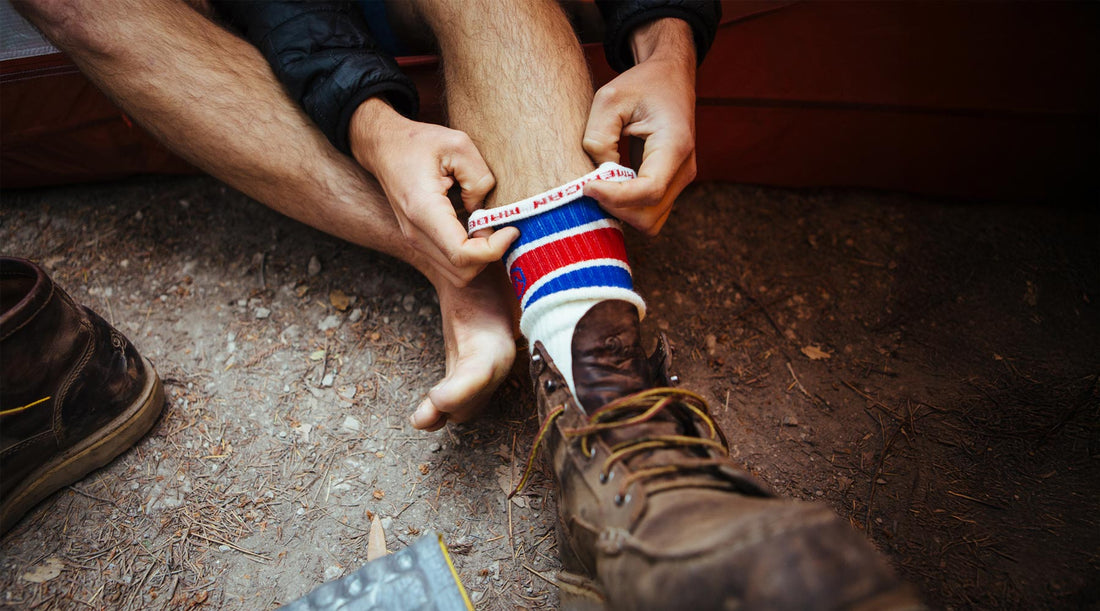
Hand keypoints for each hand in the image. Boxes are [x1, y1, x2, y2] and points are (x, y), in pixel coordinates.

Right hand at [349, 98, 518, 285]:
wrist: (383, 147)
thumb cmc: (419, 143)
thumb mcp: (458, 145)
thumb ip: (480, 178)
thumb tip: (485, 212)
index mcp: (424, 210)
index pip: (462, 254)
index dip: (494, 249)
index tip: (511, 229)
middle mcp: (416, 233)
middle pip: (462, 272)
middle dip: (489, 256)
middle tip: (501, 227)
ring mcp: (415, 241)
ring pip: (457, 275)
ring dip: (480, 258)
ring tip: (488, 228)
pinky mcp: (419, 242)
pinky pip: (450, 265)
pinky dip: (470, 256)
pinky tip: (476, 230)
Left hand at [583, 18, 697, 236]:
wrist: (670, 79)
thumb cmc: (641, 85)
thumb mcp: (609, 99)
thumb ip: (598, 138)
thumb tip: (598, 176)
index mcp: (674, 144)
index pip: (649, 190)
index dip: (614, 197)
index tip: (587, 185)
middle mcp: (684, 169)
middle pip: (648, 217)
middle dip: (615, 208)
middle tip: (590, 184)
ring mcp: (680, 181)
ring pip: (649, 222)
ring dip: (620, 211)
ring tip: (601, 184)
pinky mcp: (670, 185)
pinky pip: (648, 213)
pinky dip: (626, 208)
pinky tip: (610, 185)